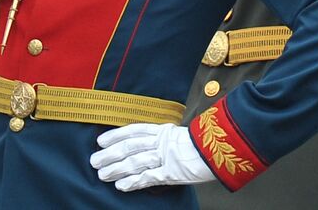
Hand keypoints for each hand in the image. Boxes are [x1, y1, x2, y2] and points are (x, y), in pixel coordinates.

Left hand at [91, 122, 215, 191]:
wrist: (222, 148)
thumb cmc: (205, 143)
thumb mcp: (182, 136)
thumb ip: (165, 139)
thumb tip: (149, 144)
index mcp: (164, 130)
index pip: (134, 130)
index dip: (116, 135)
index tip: (101, 140)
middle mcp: (162, 142)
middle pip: (130, 146)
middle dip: (110, 154)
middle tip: (94, 160)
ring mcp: (166, 157)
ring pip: (135, 161)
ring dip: (116, 169)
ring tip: (102, 175)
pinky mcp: (171, 172)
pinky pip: (148, 177)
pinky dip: (133, 182)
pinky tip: (122, 186)